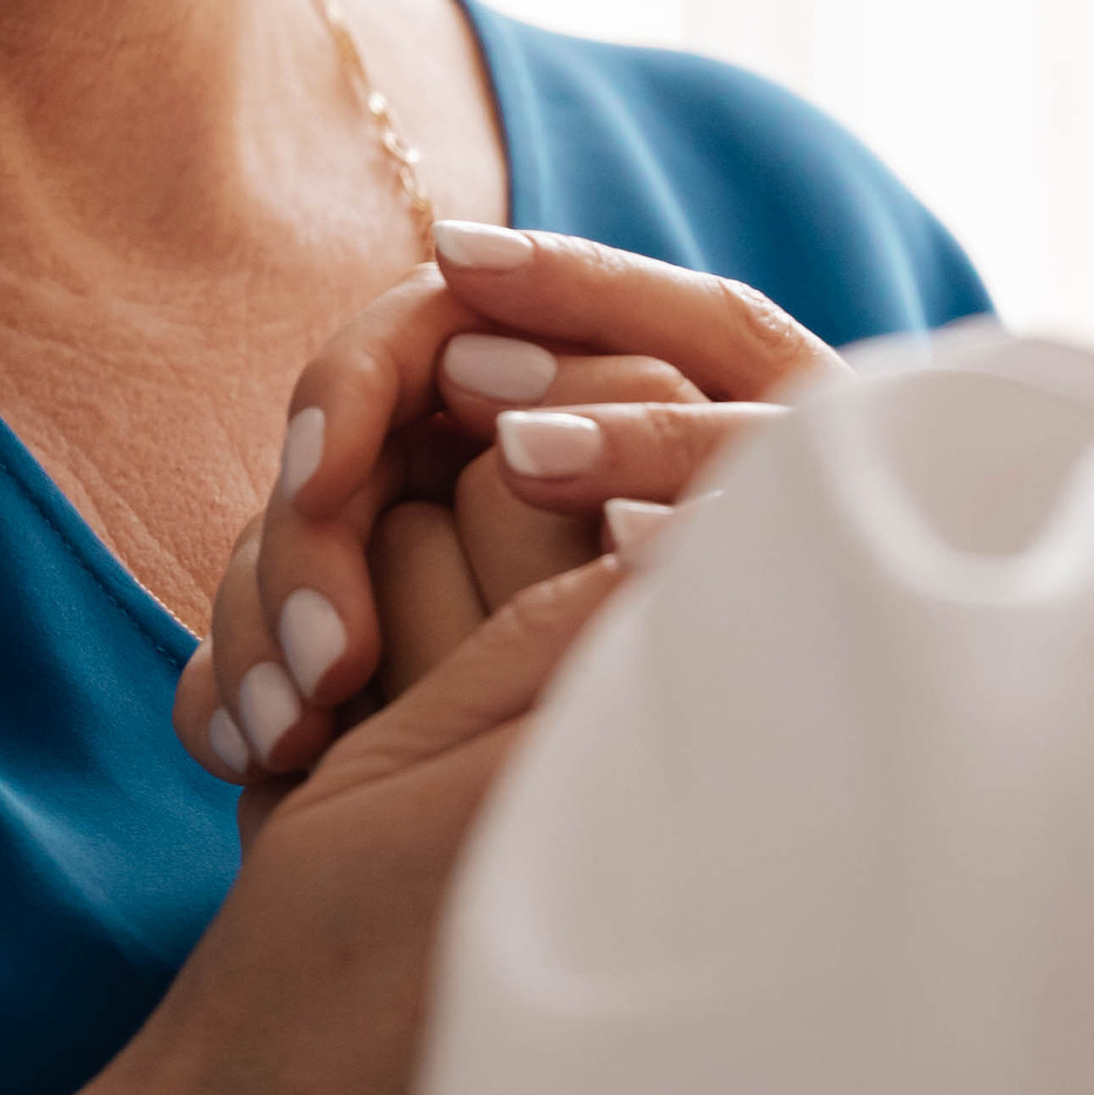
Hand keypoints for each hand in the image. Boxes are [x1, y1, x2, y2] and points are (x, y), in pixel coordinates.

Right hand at [175, 226, 832, 779]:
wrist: (847, 733)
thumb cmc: (833, 558)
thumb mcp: (780, 486)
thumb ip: (676, 437)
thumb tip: (524, 436)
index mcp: (557, 359)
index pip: (408, 337)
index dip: (351, 394)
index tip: (327, 474)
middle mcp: (469, 438)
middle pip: (327, 452)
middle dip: (307, 544)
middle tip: (330, 662)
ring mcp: (416, 545)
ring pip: (279, 549)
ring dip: (260, 627)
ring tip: (286, 739)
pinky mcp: (384, 648)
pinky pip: (269, 646)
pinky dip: (246, 690)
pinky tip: (257, 757)